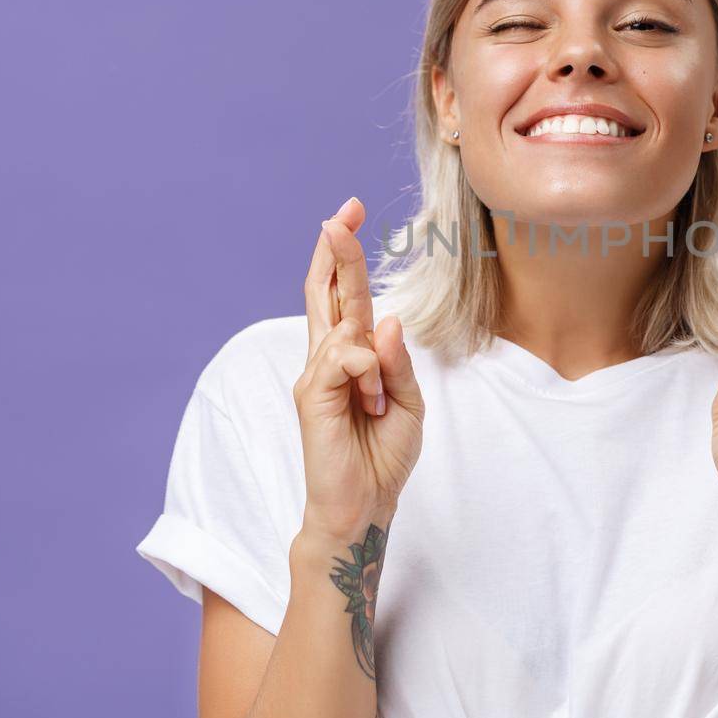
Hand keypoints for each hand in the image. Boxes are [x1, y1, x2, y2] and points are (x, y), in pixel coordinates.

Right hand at [292, 197, 426, 535]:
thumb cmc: (383, 454)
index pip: (345, 295)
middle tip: (342, 213)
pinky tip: (368, 402)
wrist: (363, 505)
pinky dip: (365, 373)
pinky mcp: (309, 396)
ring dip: (374, 360)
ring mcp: (314, 375)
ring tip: (377, 405)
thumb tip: (388, 320)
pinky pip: (342, 359)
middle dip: (336, 251)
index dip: (346, 254)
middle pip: (327, 292)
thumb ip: (398, 361)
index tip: (351, 212)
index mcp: (351, 356)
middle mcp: (327, 358)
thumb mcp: (407, 401)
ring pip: (343, 328)